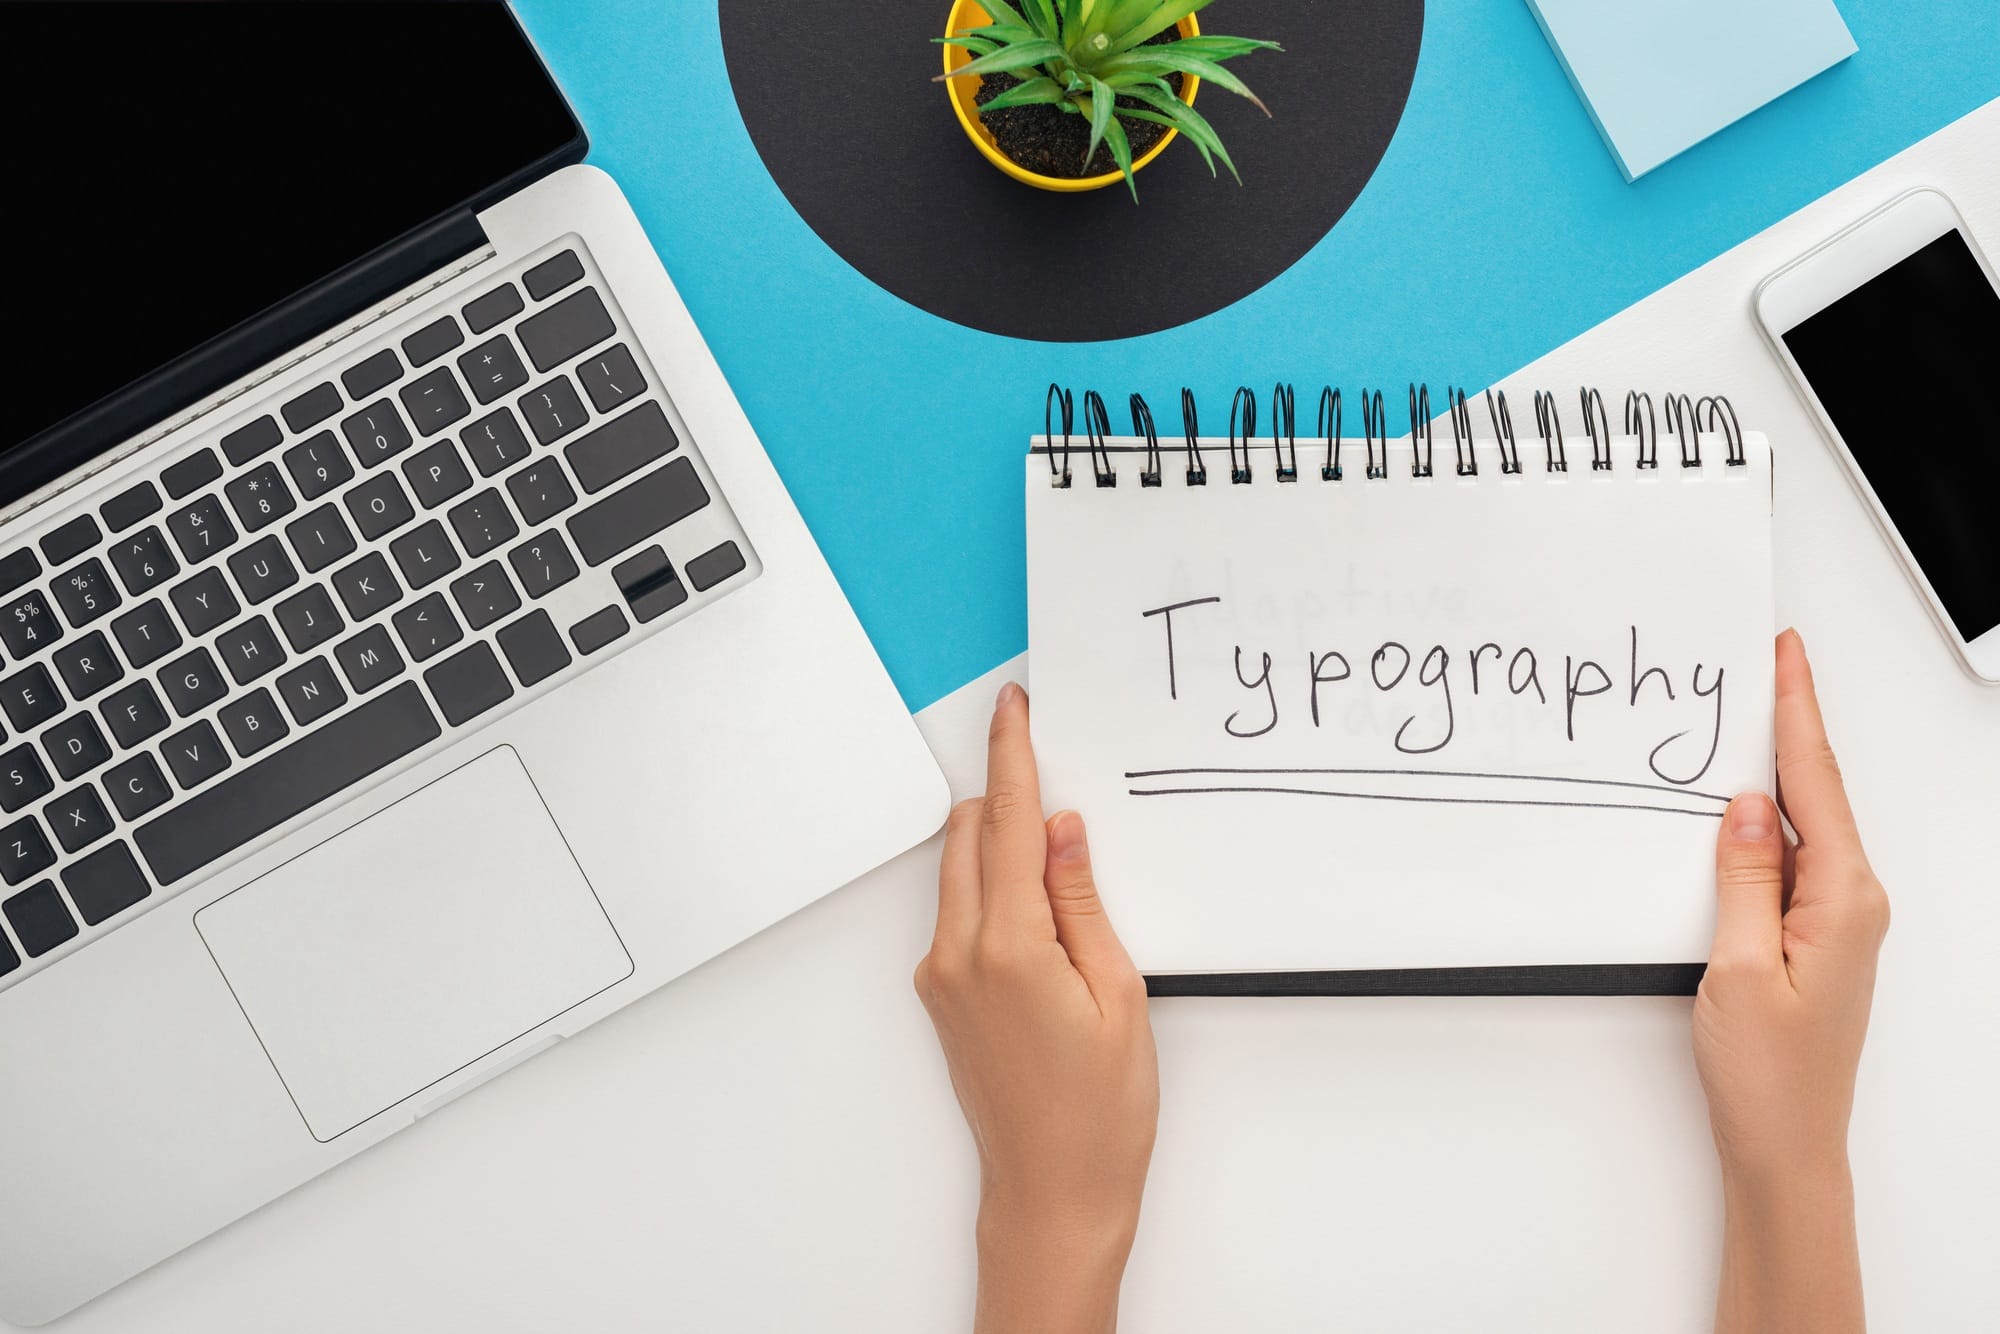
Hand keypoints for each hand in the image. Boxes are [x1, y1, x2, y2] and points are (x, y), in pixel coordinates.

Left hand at [914, 682, 1158, 1333]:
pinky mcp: (940, 996)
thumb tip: (1059, 829)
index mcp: (1007, 947)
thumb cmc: (1099, 1114)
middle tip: (1062, 792)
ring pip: (959, 873)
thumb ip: (1081, 900)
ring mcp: (940, 977)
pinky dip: (995, 892)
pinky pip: (960, 914)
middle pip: (968, 836)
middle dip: (1007, 800)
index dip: (1012, 756)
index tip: (1013, 708)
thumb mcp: (1117, 994)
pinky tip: (1046, 920)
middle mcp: (956, 955)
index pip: (1005, 823)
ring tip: (1069, 876)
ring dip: (1000, 849)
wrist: (1051, 1195)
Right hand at [1697, 629, 1887, 1333]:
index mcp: (1843, 900)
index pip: (1814, 784)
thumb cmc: (1768, 1076)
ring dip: (1774, 774)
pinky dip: (1765, 824)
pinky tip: (1741, 809)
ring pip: (1802, 825)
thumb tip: (1743, 807)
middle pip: (1816, 793)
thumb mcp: (1735, 968)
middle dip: (1790, 725)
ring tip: (1749, 719)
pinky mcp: (1817, 938)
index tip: (1788, 655)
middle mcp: (1854, 903)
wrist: (1788, 1148)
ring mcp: (1839, 921)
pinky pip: (1792, 860)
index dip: (1797, 711)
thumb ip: (1741, 879)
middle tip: (1766, 664)